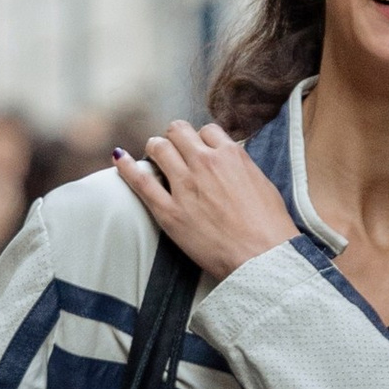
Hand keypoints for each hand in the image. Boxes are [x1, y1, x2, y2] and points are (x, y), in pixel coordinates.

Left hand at [113, 120, 296, 280]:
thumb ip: (240, 167)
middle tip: (173, 152)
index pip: (207, 131)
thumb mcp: (262, 184)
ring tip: (155, 157)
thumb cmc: (270, 227)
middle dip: (175, 139)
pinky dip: (126, 166)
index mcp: (231, 155)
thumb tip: (231, 163)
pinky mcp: (169, 211)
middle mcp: (205, 163)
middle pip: (178, 132)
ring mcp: (185, 186)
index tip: (199, 151)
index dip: (201, 141)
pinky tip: (118, 157)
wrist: (262, 258)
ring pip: (158, 148)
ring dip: (156, 149)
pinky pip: (140, 181)